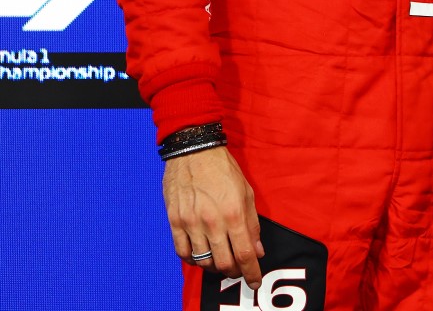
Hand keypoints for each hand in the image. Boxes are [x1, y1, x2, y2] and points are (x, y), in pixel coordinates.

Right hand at [163, 147, 264, 286]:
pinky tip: (200, 256)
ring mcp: (190, 223)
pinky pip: (182, 252)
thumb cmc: (224, 170)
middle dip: (234, 273)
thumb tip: (257, 250)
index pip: (245, 254)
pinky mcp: (174, 221)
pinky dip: (192, 260)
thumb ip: (252, 224)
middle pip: (223, 263)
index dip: (251, 272)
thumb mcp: (247, 193)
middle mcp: (212, 222)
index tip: (255, 282)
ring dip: (214, 268)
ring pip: (202, 261)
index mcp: (234, 213)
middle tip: (238, 272)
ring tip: (220, 263)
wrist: (194, 151)